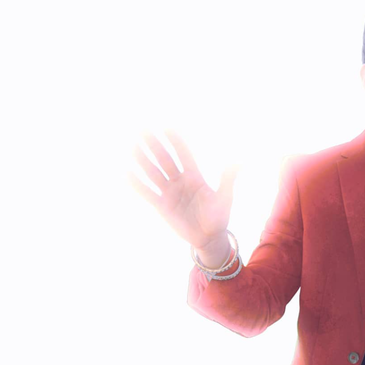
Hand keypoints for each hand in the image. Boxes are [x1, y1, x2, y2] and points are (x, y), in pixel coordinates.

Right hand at [129, 130, 238, 252]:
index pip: (183, 153)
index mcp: (195, 176)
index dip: (176, 140)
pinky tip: (126, 172)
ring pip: (153, 172)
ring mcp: (169, 192)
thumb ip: (228, 179)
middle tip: (144, 129)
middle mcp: (180, 181)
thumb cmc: (219, 216)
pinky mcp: (162, 205)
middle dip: (155, 144)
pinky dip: (137, 183)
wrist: (208, 238)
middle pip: (165, 158)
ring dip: (143, 159)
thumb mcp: (224, 197)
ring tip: (132, 145)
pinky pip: (147, 192)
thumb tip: (238, 161)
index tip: (167, 126)